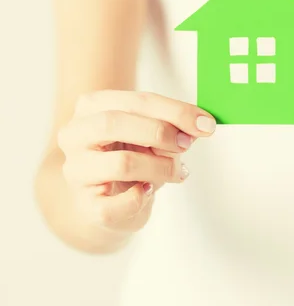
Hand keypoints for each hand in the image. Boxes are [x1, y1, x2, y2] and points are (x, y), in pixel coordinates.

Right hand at [57, 90, 215, 232]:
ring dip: (159, 167)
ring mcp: (76, 170)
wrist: (105, 201)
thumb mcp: (149, 134)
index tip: (206, 123)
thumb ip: (171, 126)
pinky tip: (148, 190)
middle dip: (160, 132)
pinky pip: (118, 203)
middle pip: (115, 122)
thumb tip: (200, 125)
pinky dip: (141, 198)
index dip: (175, 111)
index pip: (136, 100)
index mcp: (91, 106)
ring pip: (122, 162)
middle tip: (187, 145)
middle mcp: (75, 134)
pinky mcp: (84, 205)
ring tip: (175, 172)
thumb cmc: (130, 157)